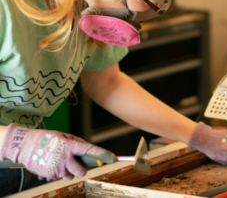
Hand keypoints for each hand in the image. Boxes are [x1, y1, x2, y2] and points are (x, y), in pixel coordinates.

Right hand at [0, 124, 115, 179]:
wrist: (25, 146)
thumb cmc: (47, 139)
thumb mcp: (64, 137)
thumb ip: (77, 143)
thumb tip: (89, 150)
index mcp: (70, 146)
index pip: (90, 151)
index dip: (103, 155)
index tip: (114, 158)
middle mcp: (65, 159)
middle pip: (82, 171)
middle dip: (82, 169)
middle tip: (77, 163)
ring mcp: (57, 168)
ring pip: (72, 175)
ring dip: (70, 170)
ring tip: (61, 161)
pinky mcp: (50, 175)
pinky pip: (61, 177)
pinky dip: (60, 172)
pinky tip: (53, 164)